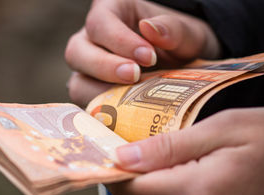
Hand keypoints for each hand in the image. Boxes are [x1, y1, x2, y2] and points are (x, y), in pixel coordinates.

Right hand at [65, 0, 221, 105]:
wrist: (183, 68)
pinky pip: (88, 105)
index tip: (148, 56)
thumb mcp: (186, 34)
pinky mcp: (92, 95)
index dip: (118, 40)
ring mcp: (89, 70)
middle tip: (135, 76)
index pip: (99, 23)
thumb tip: (150, 29)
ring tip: (132, 100)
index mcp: (111, 12)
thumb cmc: (180, 44)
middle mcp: (92, 40)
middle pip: (76, 52)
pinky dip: (105, 112)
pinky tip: (128, 114)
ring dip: (101, 94)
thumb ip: (173, 29)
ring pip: (77, 83)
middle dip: (104, 67)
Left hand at [108, 107, 263, 194]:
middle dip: (139, 175)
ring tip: (173, 158)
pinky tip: (195, 175)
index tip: (105, 153)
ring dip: (161, 185)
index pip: (134, 189)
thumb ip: (169, 146)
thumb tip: (122, 158)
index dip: (114, 171)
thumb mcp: (224, 128)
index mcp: (201, 193)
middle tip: (141, 146)